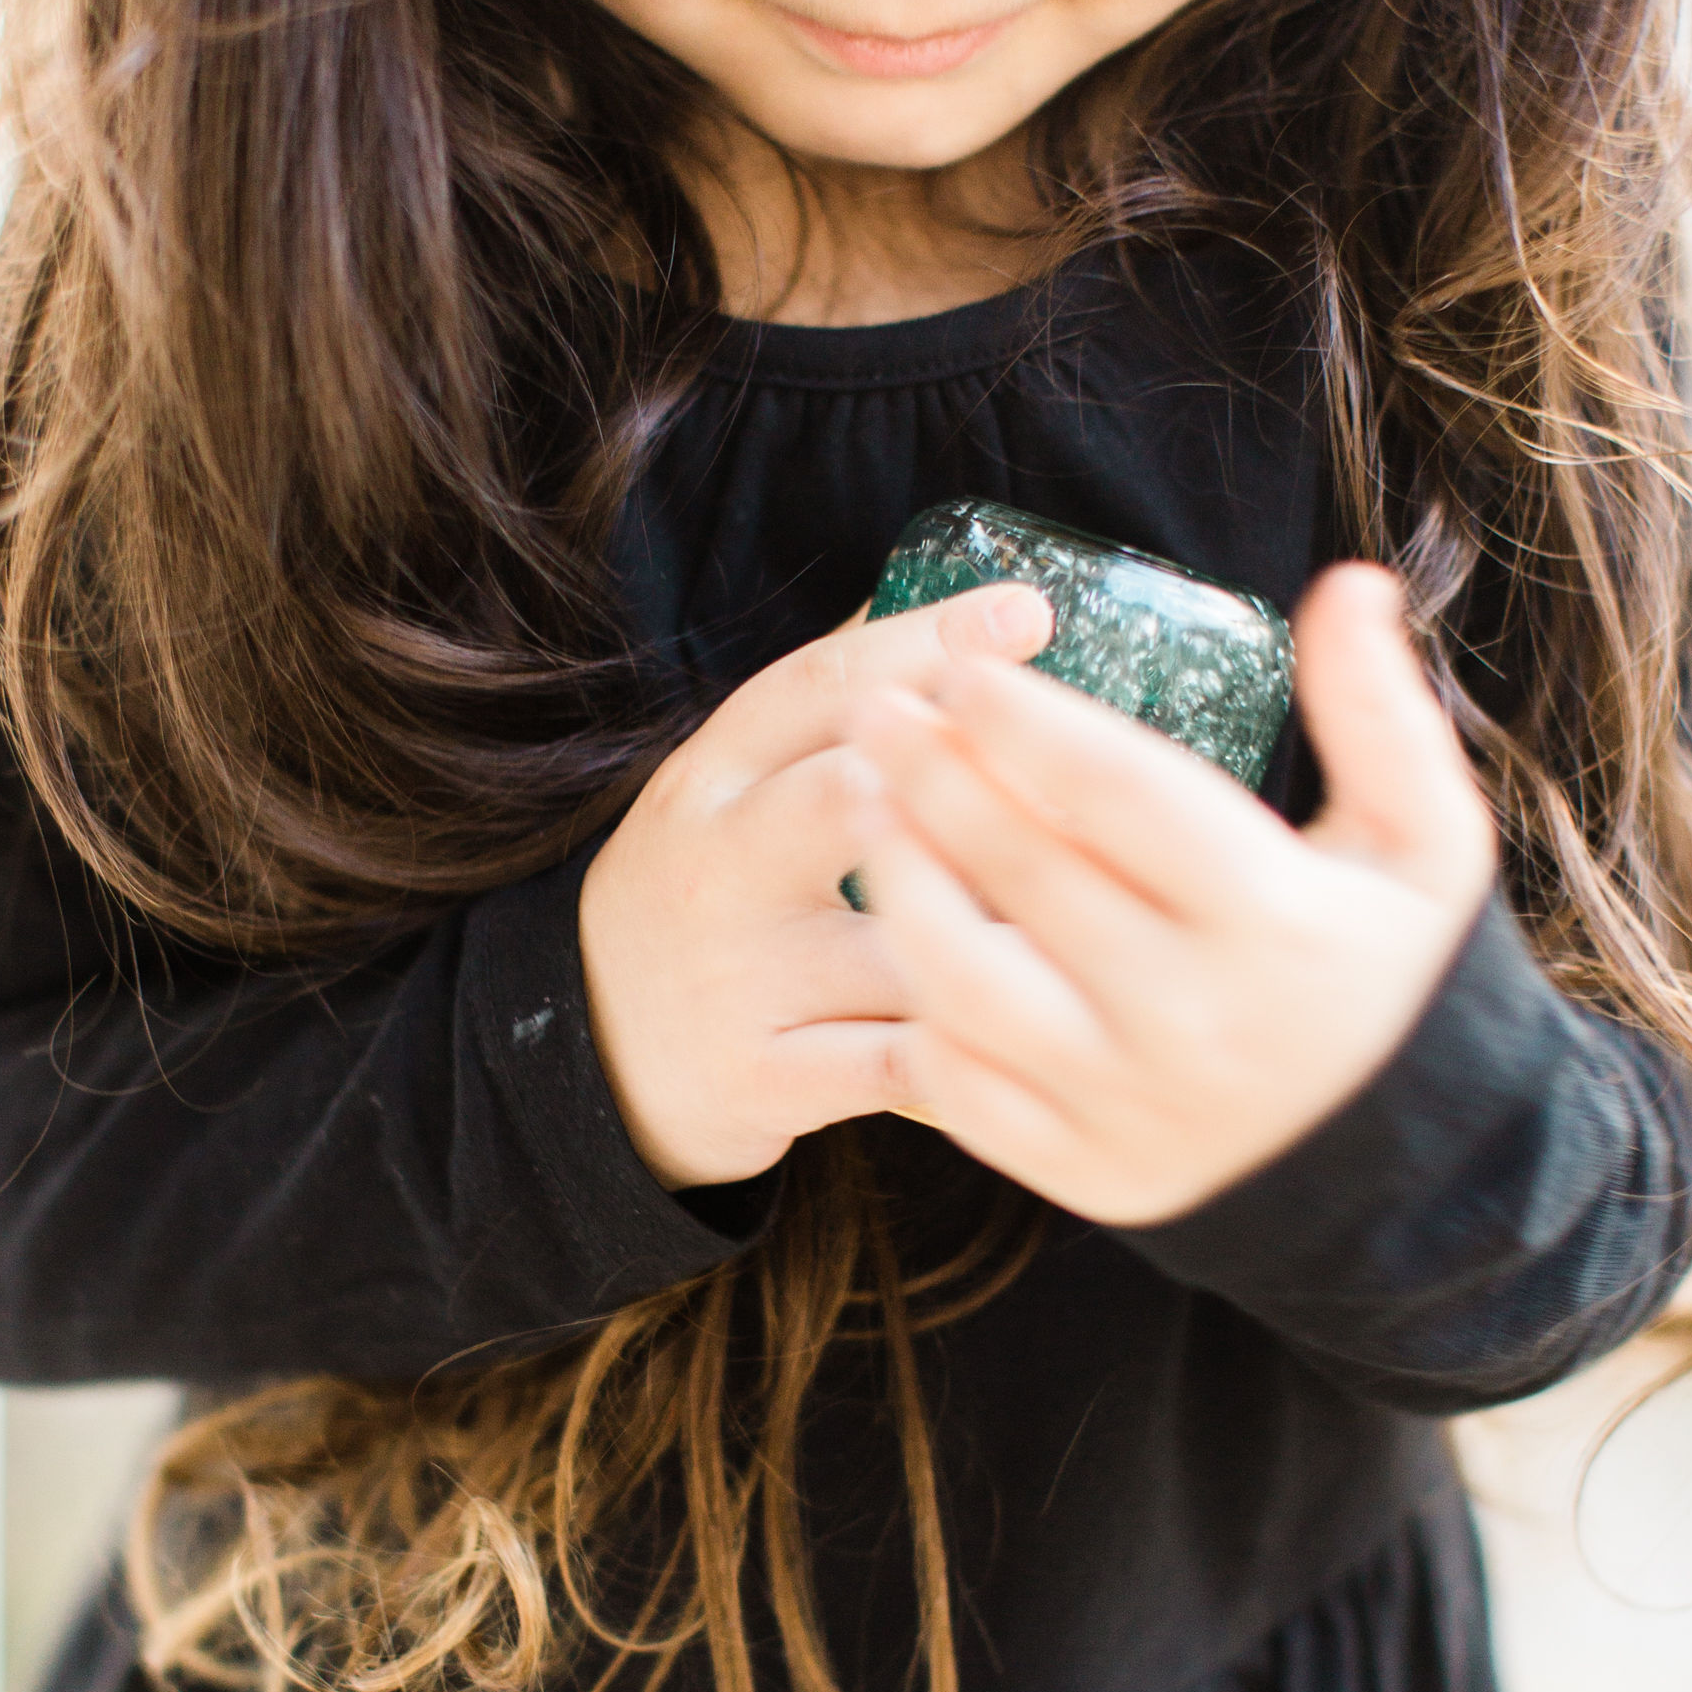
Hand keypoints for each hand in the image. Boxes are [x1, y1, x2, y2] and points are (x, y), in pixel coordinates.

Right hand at [578, 583, 1052, 1189]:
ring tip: (1099, 914)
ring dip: (1002, 927)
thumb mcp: (730, 790)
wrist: (593, 1059)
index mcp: (712, 776)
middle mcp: (717, 867)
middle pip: (843, 801)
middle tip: (1066, 780)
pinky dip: (983, 1048)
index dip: (924, 645)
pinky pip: (900, 1065)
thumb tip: (964, 619)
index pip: (816, 688)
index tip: (1026, 615)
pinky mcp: (765, 1077)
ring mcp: (739, 977)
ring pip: (895, 943)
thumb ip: (829, 715)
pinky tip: (1054, 1027)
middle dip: (960, 782)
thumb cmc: (710, 900)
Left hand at [843, 564, 1497, 1224]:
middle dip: (932, 774)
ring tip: (863, 802)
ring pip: (964, 981)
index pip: (1120, 795)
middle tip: (876, 708)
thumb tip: (1348, 584)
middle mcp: (1191, 1020)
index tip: (962, 665)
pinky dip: (916, 1002)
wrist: (1397, 1166)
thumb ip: (1380, 713)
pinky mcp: (1080, 1171)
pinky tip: (897, 927)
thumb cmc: (1391, 974)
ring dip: (898, 879)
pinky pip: (960, 1084)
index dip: (1027, 721)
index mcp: (1273, 925)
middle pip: (1023, 873)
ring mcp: (1126, 1106)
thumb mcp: (1426, 843)